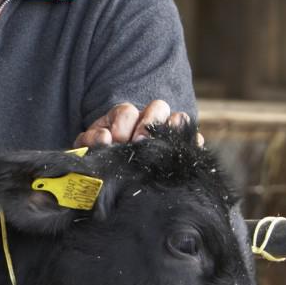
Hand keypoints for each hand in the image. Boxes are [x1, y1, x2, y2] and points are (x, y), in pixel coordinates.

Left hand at [74, 100, 203, 147]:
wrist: (114, 177)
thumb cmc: (103, 156)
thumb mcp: (91, 147)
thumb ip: (91, 141)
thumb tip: (104, 137)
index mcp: (124, 117)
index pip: (127, 111)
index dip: (122, 123)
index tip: (115, 139)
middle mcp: (148, 119)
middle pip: (158, 107)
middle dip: (148, 124)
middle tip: (138, 142)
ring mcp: (167, 131)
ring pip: (179, 118)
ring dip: (172, 129)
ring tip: (162, 148)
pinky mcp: (182, 147)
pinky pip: (194, 138)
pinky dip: (192, 143)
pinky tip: (182, 156)